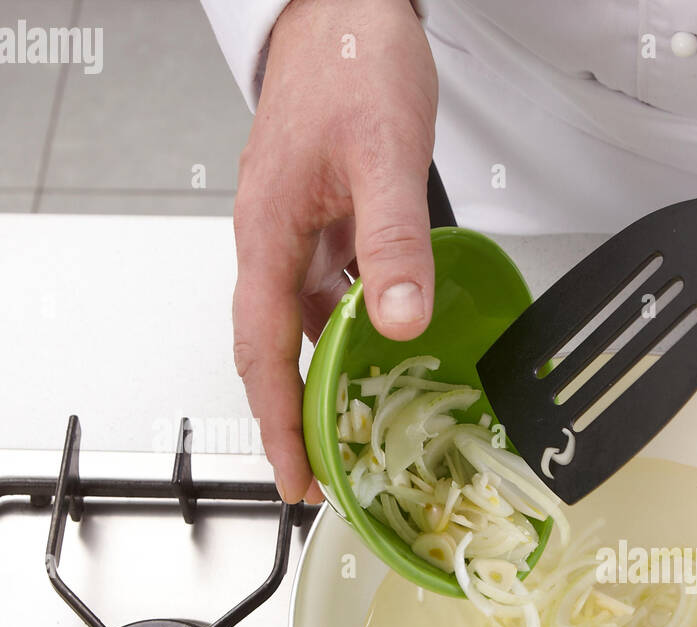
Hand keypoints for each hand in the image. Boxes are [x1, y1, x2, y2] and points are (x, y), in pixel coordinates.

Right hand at [232, 0, 436, 501]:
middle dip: (291, 420)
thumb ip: (393, 239)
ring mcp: (294, 234)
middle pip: (271, 351)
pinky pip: (323, 298)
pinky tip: (371, 357)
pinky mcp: (320, 223)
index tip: (295, 476)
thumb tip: (397, 320)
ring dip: (317, 385)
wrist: (344, 10)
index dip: (279, 421)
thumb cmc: (352, 65)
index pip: (266, 351)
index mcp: (269, 234)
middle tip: (317, 478)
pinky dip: (341, 339)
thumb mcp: (385, 155)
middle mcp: (272, 241)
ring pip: (298, 329)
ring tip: (346, 436)